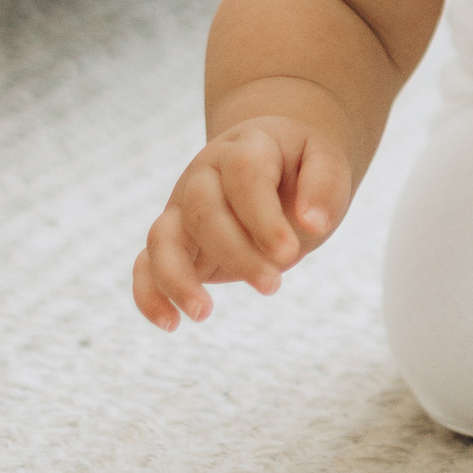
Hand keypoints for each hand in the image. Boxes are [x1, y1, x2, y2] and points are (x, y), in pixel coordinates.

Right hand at [132, 118, 354, 330]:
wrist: (275, 164)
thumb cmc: (301, 168)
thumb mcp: (326, 164)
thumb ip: (324, 185)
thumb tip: (312, 223)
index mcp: (244, 149)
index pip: (243, 173)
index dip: (262, 216)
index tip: (290, 253)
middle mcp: (204, 175)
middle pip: (202, 209)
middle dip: (236, 253)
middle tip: (273, 285)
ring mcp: (182, 207)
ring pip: (162, 238)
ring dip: (178, 278)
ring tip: (204, 314)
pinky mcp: (173, 240)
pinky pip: (145, 265)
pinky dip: (148, 294)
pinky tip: (171, 324)